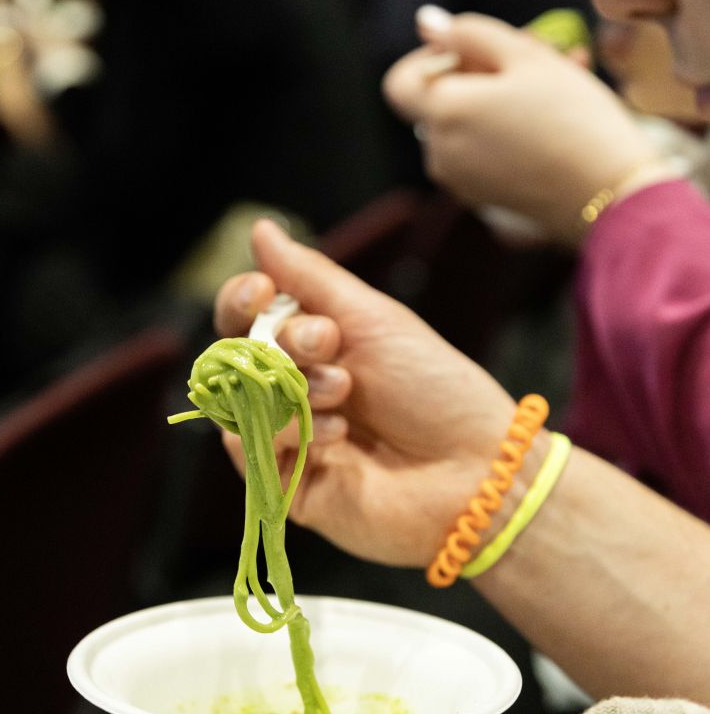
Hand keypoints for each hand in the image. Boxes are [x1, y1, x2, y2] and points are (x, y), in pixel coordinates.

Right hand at [215, 220, 521, 566]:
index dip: (242, 298)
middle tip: (329, 345)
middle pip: (239, 350)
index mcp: (316, 345)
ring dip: (292, 386)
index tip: (261, 291)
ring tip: (344, 395)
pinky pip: (245, 446)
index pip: (247, 314)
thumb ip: (311, 277)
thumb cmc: (436, 391)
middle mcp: (296, 388)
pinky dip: (284, 430)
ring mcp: (289, 436)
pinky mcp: (285, 483)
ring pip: (240, 397)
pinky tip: (335, 435)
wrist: (473, 470)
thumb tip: (260, 229)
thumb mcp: (375, 320)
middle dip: (283, 340)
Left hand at [383, 11, 663, 245]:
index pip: (402, 80)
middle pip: (442, 99)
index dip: (432, 58)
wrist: (608, 195)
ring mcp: (457, 180)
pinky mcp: (481, 197)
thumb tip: (426, 22)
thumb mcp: (525, 56)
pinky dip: (508, 128)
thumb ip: (469, 32)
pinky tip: (557, 114)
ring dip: (505, 95)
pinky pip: (482, 150)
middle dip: (483, 70)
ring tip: (565, 75)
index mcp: (441, 112)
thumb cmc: (571, 118)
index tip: (478, 50)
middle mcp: (437, 152)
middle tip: (540, 49)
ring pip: (469, 122)